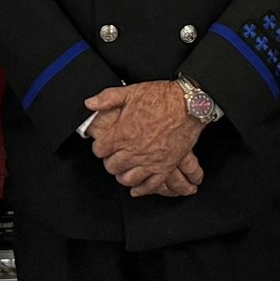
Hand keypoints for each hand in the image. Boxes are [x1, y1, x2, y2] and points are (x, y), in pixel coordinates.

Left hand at [85, 82, 206, 195]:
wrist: (190, 104)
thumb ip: (108, 98)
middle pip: (112, 166)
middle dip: (111, 161)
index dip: (100, 147)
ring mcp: (150, 161)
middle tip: (114, 156)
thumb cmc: (162, 97)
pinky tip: (137, 188)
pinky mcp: (165, 166)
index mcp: (123, 133)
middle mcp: (135, 150)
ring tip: (124, 170)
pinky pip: (150, 186)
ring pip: (128, 179)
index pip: (100, 150)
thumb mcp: (131, 91)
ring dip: (123, 175)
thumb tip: (90, 103)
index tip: (104, 144)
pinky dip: (141, 189)